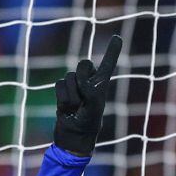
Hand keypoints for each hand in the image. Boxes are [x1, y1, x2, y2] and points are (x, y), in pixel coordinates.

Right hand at [54, 36, 122, 155]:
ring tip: (76, 108)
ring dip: (72, 94)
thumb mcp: (94, 106)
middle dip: (82, 76)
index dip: (112, 51)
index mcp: (101, 84)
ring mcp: (75, 86)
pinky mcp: (62, 92)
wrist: (74, 138)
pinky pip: (59, 85)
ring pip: (69, 77)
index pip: (107, 64)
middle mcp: (89, 82)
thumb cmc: (89, 124)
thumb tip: (79, 79)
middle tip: (83, 94)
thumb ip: (89, 89)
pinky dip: (63, 98)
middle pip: (83, 64)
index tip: (117, 38)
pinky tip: (66, 109)